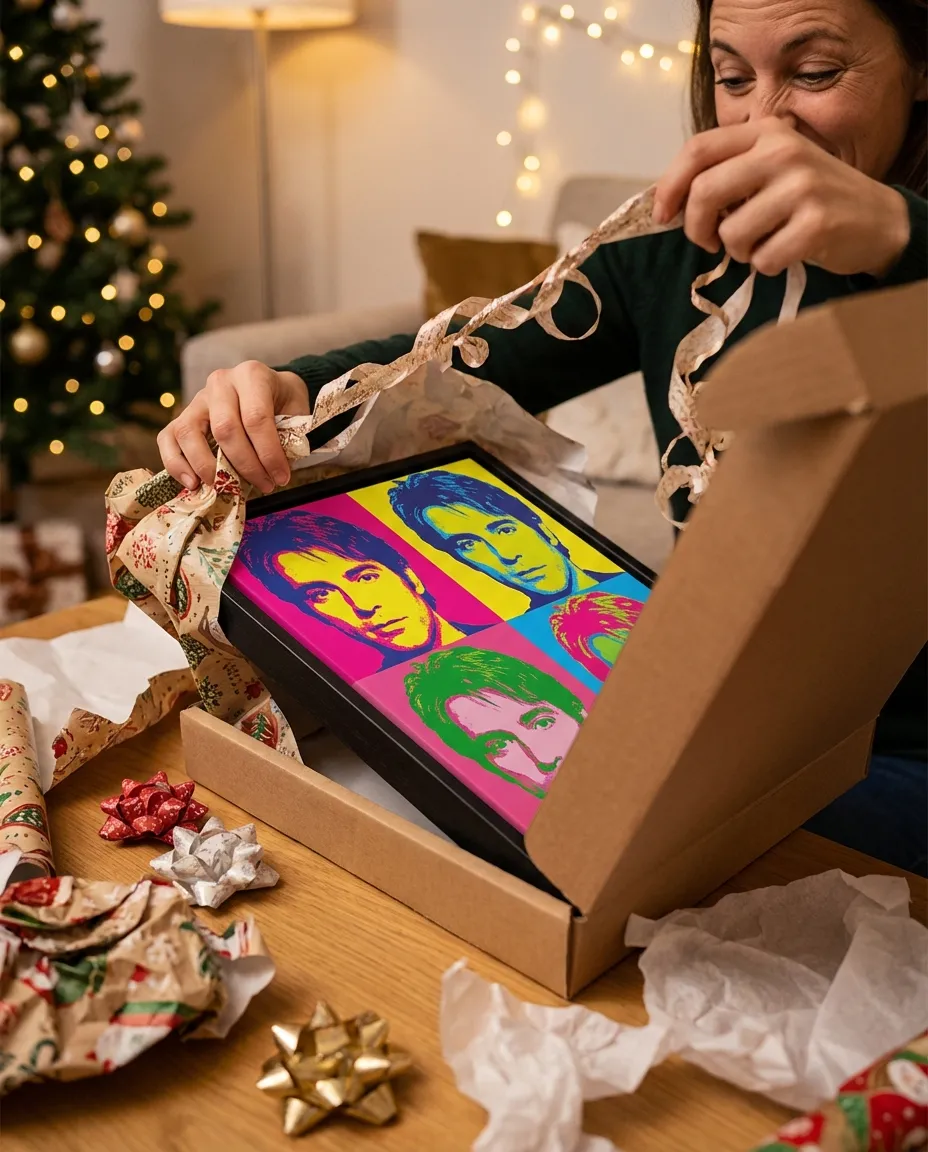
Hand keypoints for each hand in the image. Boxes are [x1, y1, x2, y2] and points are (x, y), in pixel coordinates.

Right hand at [158, 362, 308, 493]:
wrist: (270, 388)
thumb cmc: (284, 403)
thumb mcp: (297, 412)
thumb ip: (289, 437)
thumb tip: (274, 470)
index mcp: (251, 375)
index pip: (256, 418)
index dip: (269, 453)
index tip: (281, 477)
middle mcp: (220, 382)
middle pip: (225, 428)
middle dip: (244, 465)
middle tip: (263, 485)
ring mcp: (197, 398)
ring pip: (189, 432)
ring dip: (206, 467)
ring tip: (223, 487)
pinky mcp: (182, 415)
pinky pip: (168, 438)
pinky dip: (175, 463)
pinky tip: (192, 483)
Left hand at [652, 118, 910, 277]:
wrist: (876, 218)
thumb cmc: (810, 198)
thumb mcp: (772, 169)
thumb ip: (728, 174)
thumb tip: (669, 203)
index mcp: (765, 132)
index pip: (697, 149)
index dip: (669, 186)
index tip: (663, 216)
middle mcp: (783, 151)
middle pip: (704, 192)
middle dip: (696, 228)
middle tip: (709, 242)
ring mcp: (802, 186)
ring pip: (732, 234)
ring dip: (738, 252)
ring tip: (761, 244)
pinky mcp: (816, 223)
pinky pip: (763, 259)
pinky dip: (766, 265)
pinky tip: (785, 253)